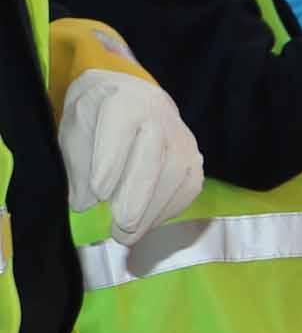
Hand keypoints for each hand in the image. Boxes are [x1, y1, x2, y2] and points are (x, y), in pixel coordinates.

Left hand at [60, 63, 203, 243]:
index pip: (120, 130)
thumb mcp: (76, 131)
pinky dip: (170, 209)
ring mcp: (182, 138)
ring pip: (176, 175)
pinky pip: (189, 186)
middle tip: (121, 225)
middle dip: (137, 195)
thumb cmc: (98, 118)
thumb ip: (77, 165)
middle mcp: (159, 117)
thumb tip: (84, 203)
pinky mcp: (195, 158)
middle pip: (153, 157)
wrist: (134, 98)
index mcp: (123, 103)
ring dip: (153, 210)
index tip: (99, 194)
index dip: (110, 163)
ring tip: (129, 234)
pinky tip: (149, 222)